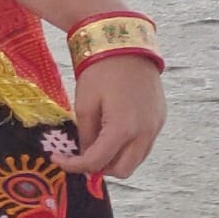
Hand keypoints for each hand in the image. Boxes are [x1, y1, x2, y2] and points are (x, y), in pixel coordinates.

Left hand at [62, 57, 165, 179]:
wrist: (126, 47)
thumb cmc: (101, 72)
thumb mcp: (84, 104)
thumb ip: (85, 135)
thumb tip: (84, 155)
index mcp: (123, 129)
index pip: (97, 163)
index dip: (75, 166)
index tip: (59, 159)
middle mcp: (144, 133)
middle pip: (122, 170)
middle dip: (100, 168)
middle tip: (80, 157)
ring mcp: (156, 127)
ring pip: (136, 161)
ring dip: (115, 160)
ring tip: (95, 145)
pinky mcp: (159, 120)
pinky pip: (144, 146)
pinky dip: (127, 148)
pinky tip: (111, 134)